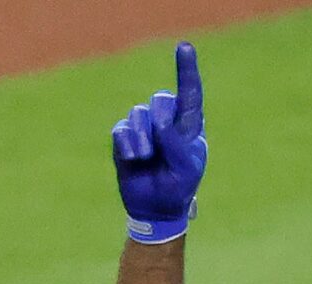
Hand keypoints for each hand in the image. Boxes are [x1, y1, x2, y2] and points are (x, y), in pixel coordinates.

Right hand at [111, 42, 206, 241]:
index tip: (184, 48)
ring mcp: (144, 127)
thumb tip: (160, 120)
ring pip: (138, 114)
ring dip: (142, 138)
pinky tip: (133, 159)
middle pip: (161, 99)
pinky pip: (121, 129)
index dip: (187, 69)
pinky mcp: (124, 138)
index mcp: (189, 124)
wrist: (155, 208)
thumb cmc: (178, 187)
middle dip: (158, 120)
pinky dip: (126, 144)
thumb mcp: (185, 169)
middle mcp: (167, 120)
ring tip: (146, 158)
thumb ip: (175, 143)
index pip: (190, 92)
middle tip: (157, 147)